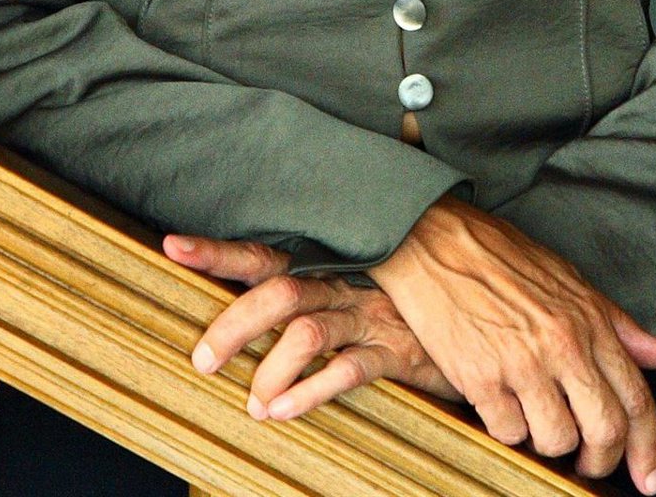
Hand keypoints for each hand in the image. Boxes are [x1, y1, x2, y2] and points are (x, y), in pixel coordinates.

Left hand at [163, 234, 460, 417]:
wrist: (482, 315)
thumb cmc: (414, 295)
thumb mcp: (371, 274)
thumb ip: (328, 264)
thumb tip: (280, 258)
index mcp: (332, 262)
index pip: (266, 252)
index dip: (219, 251)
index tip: (173, 245)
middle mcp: (347, 282)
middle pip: (280, 290)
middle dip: (234, 323)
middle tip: (201, 358)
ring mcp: (371, 314)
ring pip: (308, 331)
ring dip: (271, 368)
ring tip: (252, 402)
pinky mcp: (397, 350)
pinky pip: (348, 369)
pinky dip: (311, 391)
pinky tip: (285, 410)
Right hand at [368, 195, 655, 494]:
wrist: (433, 238)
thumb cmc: (499, 254)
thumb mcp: (569, 279)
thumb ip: (618, 324)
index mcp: (589, 319)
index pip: (637, 397)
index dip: (649, 447)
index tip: (651, 478)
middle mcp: (563, 343)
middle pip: (605, 430)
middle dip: (601, 460)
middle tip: (588, 463)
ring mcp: (522, 362)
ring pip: (556, 440)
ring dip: (549, 443)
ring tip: (535, 421)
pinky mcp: (480, 377)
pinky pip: (508, 432)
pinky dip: (508, 429)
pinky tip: (500, 404)